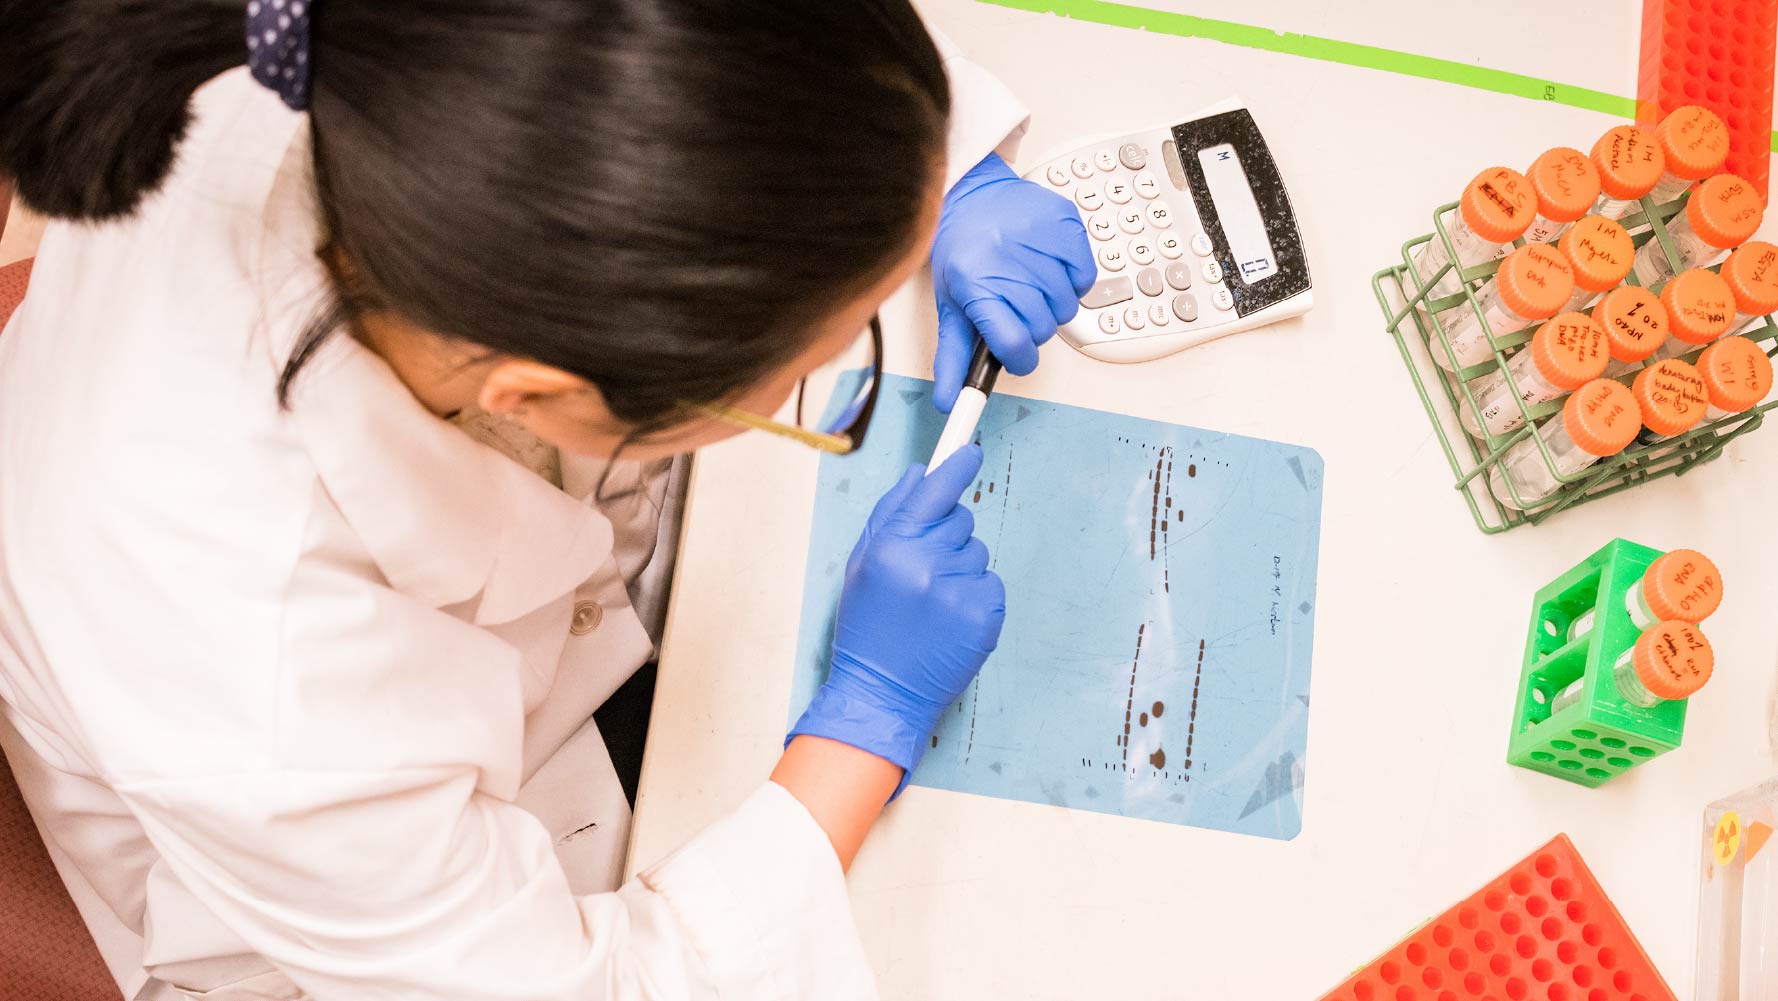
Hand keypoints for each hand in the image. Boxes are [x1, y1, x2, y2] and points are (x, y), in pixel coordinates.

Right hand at [788, 446, 1005, 790]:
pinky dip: (975, 594)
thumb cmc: (868, 629)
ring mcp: (961, 593)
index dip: (957, 466)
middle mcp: (929, 565)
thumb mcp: (862, 565)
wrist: (882, 693)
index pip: (935, 490)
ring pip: (978, 552)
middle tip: (924, 567)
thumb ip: (890, 514)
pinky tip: (949, 617)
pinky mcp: (986, 617)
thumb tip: (921, 473)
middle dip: (947, 533)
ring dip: (960, 567)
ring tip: (932, 601)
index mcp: (893, 548)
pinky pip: (991, 583)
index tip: (970, 452)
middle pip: (962, 519)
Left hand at [930, 152, 1096, 411]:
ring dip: (1051, 302)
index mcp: (978, 286)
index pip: (1013, 345)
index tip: (1016, 353)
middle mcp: (1010, 264)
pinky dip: (1071, 279)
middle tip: (1014, 302)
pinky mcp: (1066, 226)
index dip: (1018, 358)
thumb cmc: (961, 252)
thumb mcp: (950, 305)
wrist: (972, 195)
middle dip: (1031, 325)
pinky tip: (1048, 264)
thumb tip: (948, 401)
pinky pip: (1085, 278)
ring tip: (1029, 280)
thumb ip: (952, 357)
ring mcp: (1041, 243)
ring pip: (1066, 307)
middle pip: (1042, 329)